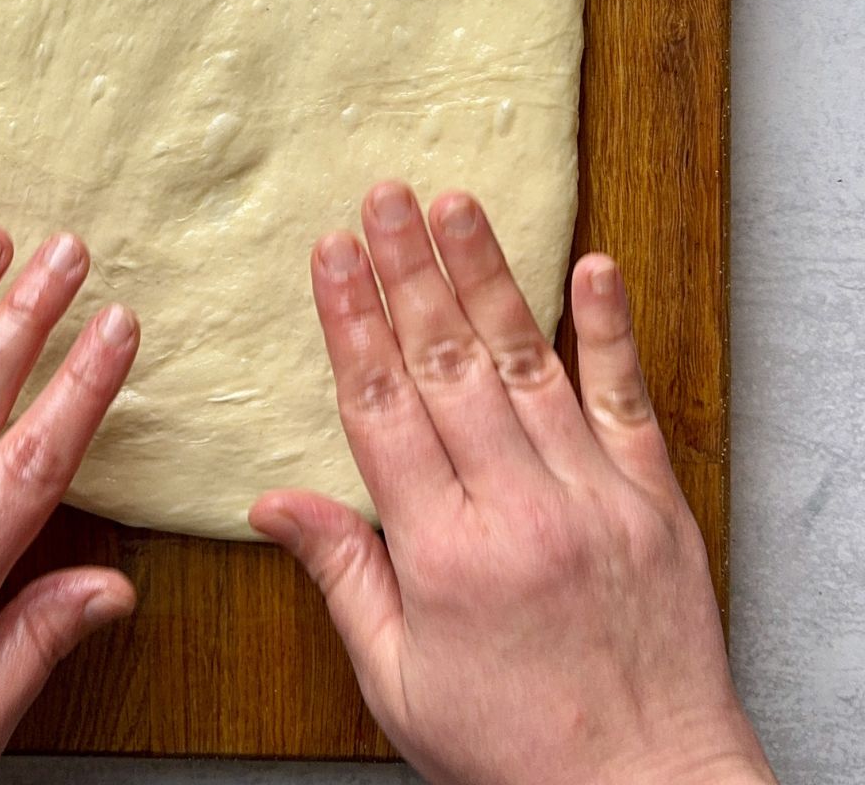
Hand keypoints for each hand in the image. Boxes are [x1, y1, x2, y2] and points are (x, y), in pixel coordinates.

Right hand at [251, 183, 774, 784]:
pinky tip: (591, 264)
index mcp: (443, 553)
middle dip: (409, 270)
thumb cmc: (513, 750)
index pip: (382, 407)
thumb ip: (339, 575)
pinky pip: (627, 397)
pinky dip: (610, 327)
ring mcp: (593, 495)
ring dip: (487, 275)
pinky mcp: (653, 498)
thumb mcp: (398, 682)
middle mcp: (517, 508)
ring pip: (527, 361)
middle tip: (384, 197)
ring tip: (457, 204)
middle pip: (448, 364)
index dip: (352, 320)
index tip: (333, 253)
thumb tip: (273, 500)